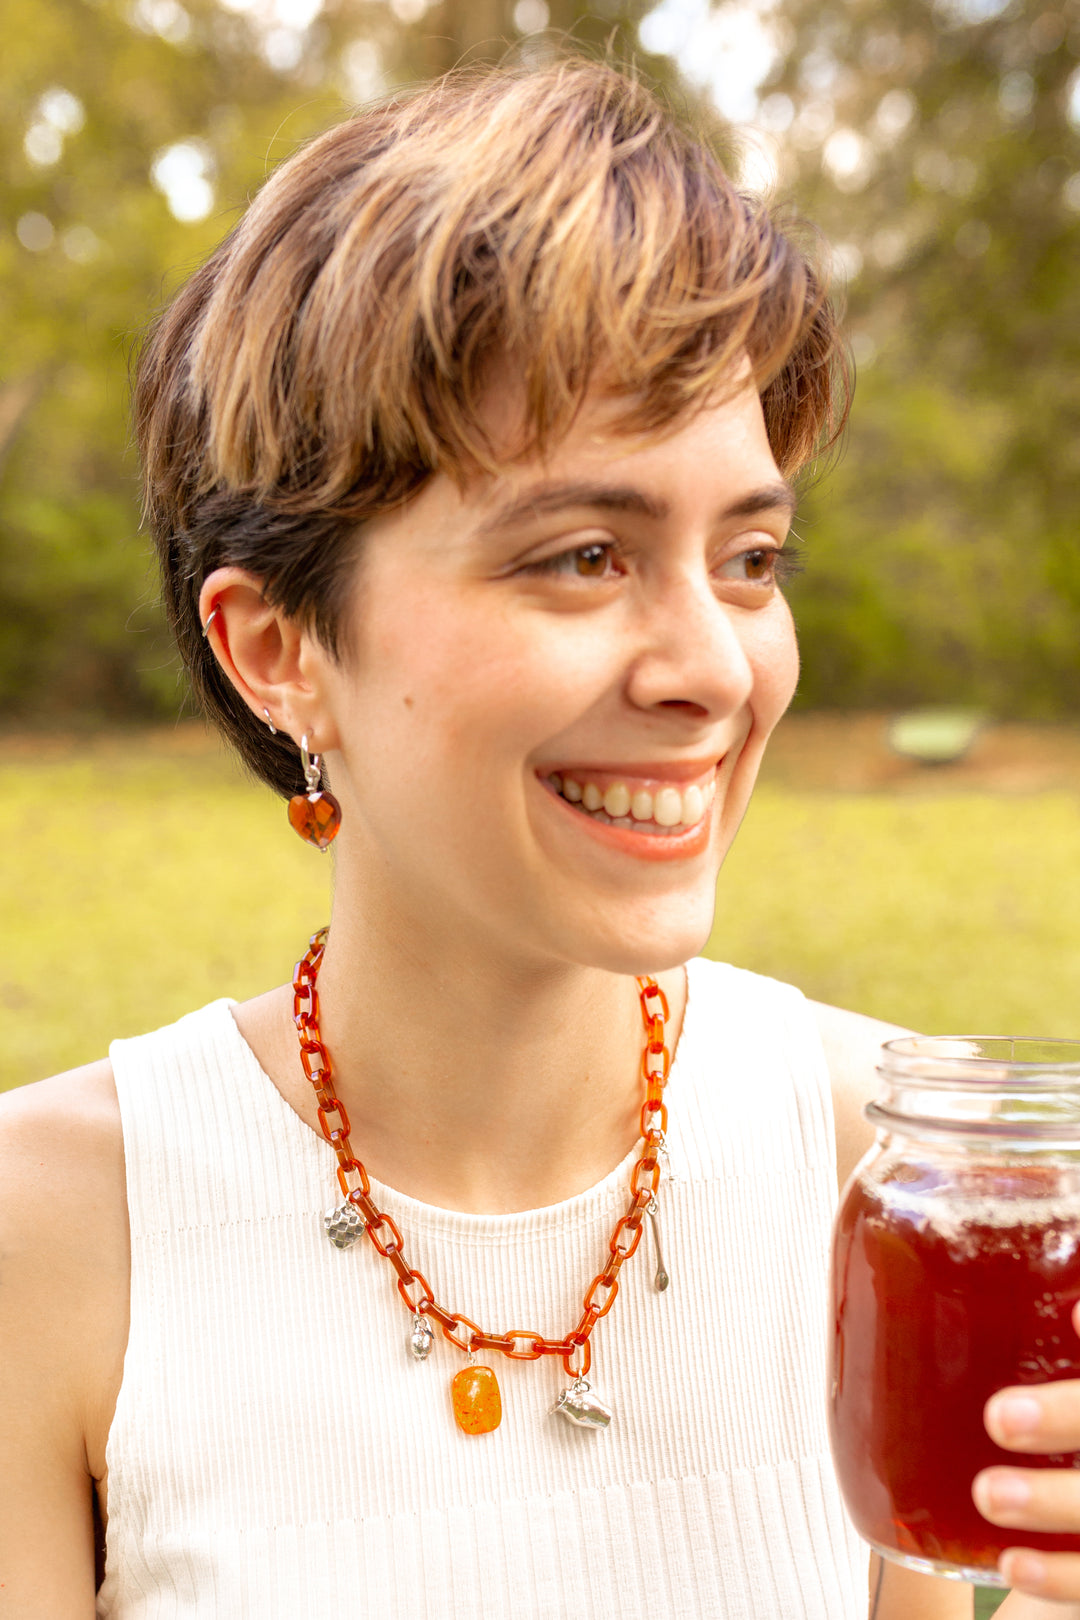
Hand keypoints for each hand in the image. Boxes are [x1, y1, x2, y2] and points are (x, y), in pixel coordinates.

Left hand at [973, 1300, 1079, 1603]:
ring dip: (1055, 1500)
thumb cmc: (1043, 1423)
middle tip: (998, 1418)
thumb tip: (899, 1261)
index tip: (1076, 1313)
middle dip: (1072, 1416)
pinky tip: (1013, 1564)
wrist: (1058, 1516)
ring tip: (988, 1494)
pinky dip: (1062, 1576)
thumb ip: (1012, 1327)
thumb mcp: (1032, 1364)